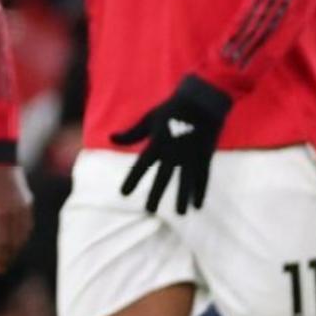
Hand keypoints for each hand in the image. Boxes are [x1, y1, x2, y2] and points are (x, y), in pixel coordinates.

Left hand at [0, 163, 33, 273]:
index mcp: (0, 214)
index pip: (2, 243)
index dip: (0, 258)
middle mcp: (15, 213)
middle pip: (14, 242)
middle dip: (8, 257)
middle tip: (0, 269)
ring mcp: (24, 207)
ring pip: (24, 234)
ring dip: (16, 248)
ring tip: (8, 258)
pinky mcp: (28, 202)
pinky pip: (28, 224)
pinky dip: (23, 235)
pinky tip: (18, 240)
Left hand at [113, 75, 231, 214]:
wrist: (201, 101)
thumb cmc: (171, 109)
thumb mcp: (148, 120)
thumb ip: (131, 134)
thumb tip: (111, 138)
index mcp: (157, 143)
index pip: (141, 165)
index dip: (132, 180)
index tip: (123, 193)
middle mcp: (174, 152)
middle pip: (163, 177)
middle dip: (155, 194)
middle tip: (149, 210)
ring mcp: (191, 155)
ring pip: (186, 181)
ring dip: (182, 198)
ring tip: (180, 214)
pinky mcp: (205, 156)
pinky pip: (203, 178)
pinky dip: (200, 191)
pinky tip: (198, 205)